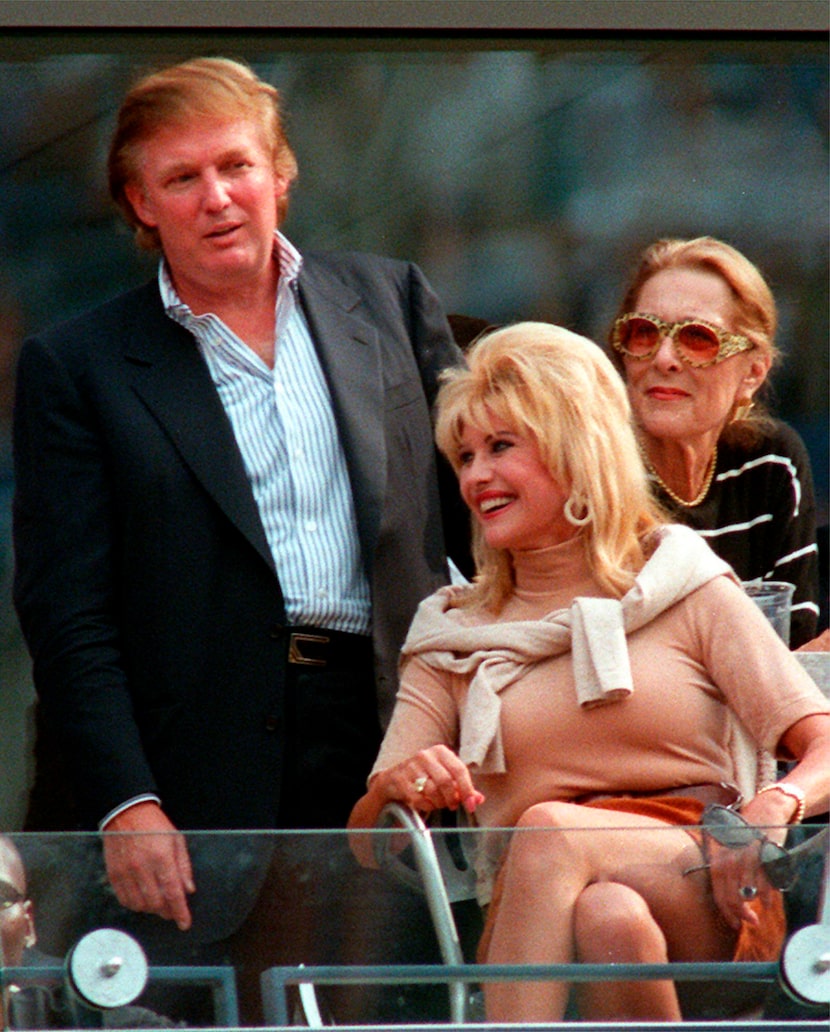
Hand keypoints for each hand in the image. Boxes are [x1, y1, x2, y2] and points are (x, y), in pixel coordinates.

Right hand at [103, 801, 194, 929]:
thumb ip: (183, 867)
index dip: (180, 911)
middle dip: (167, 912)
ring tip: (159, 903)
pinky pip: (124, 900)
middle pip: (156, 903)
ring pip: (139, 905)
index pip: (173, 892)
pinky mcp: (113, 875)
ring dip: (151, 909)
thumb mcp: (176, 840)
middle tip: (173, 912)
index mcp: (162, 857)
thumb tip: (188, 890)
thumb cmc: (154, 826)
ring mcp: (126, 873)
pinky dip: (135, 904)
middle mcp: (142, 868)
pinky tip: (143, 899)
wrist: (126, 814)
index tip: (185, 923)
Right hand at [373, 745, 484, 815]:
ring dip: (439, 803)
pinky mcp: (401, 779)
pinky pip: (419, 799)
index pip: (459, 770)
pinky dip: (427, 806)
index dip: (467, 790)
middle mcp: (425, 755)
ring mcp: (411, 766)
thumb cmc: (425, 778)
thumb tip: (478, 799)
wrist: (393, 779)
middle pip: (446, 782)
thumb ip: (463, 788)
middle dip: (451, 798)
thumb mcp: (445, 777)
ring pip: (432, 791)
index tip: (471, 805)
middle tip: (452, 805)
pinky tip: (427, 804)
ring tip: (438, 803)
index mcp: (440, 751)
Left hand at [705, 837, 772, 931]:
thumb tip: (734, 914)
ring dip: (756, 904)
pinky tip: (768, 901)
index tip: (736, 925)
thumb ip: (727, 884)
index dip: (728, 914)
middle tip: (753, 921)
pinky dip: (767, 899)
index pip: (720, 897)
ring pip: (749, 895)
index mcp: (717, 864)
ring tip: (761, 904)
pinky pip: (764, 890)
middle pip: (734, 900)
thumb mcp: (728, 861)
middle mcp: (729, 862)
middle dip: (744, 915)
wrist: (761, 822)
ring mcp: (746, 861)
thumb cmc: (743, 848)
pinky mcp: (762, 860)